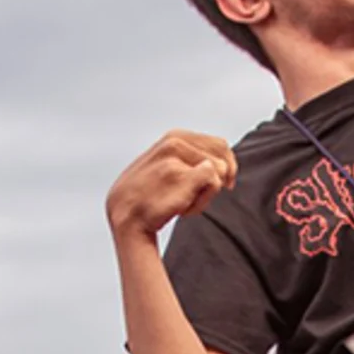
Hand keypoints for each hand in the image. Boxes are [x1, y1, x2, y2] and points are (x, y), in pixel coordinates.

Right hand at [105, 130, 236, 240]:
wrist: (126, 217)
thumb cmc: (145, 196)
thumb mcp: (164, 164)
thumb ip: (188, 157)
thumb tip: (223, 163)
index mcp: (174, 137)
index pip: (219, 144)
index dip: (228, 166)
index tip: (225, 182)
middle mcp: (175, 142)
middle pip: (224, 160)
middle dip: (218, 180)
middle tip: (194, 195)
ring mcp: (178, 158)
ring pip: (220, 173)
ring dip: (206, 194)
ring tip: (181, 200)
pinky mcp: (182, 175)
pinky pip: (215, 185)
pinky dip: (202, 202)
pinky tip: (182, 208)